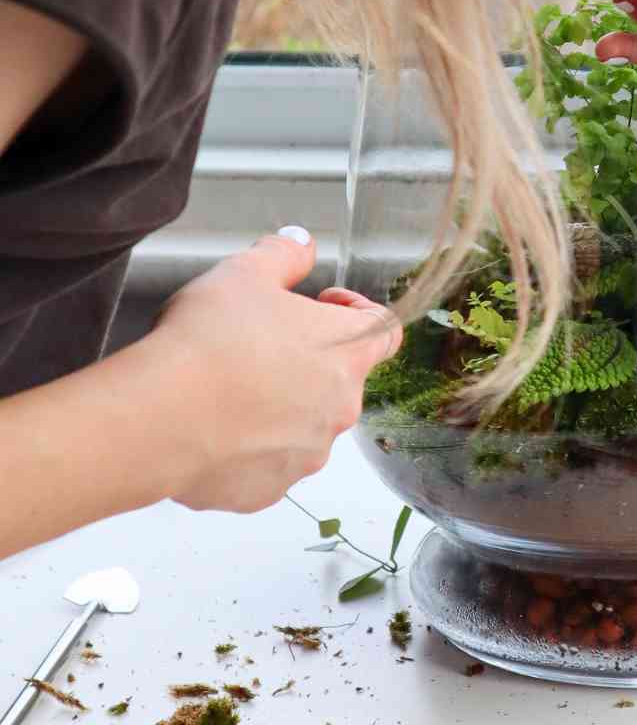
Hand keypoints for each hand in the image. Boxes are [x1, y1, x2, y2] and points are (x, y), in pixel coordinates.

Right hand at [148, 229, 399, 512]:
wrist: (156, 418)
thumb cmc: (206, 342)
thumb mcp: (245, 271)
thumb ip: (285, 253)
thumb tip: (302, 244)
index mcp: (346, 351)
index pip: (384, 328)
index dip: (355, 310)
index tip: (320, 303)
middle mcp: (338, 408)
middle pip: (339, 376)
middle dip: (307, 357)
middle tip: (259, 341)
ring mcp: (305, 455)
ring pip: (304, 422)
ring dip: (280, 403)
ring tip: (229, 384)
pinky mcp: (267, 490)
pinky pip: (268, 461)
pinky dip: (249, 445)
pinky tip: (213, 424)